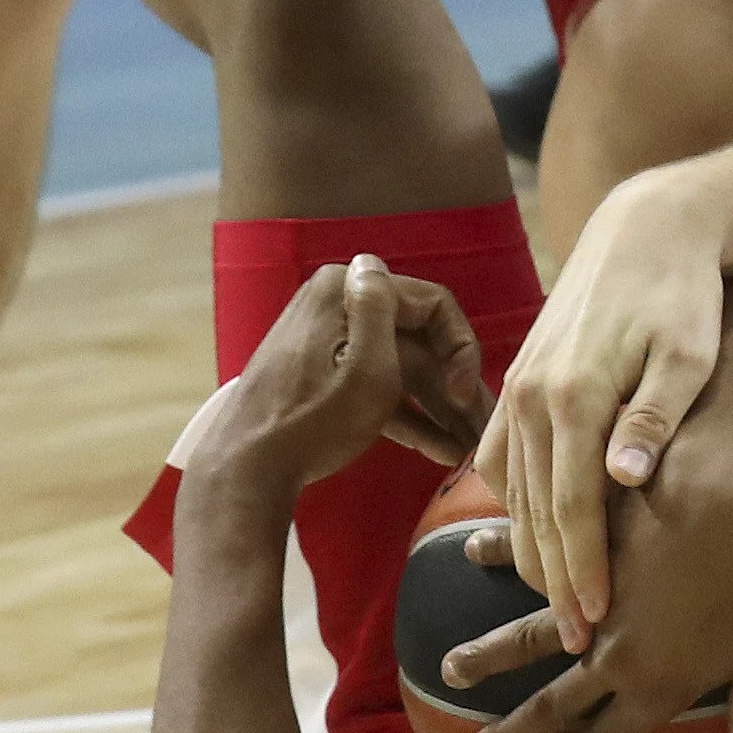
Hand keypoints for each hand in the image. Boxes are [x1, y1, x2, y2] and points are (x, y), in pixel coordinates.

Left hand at [207, 256, 495, 491]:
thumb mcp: (366, 366)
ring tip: (470, 449)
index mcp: (344, 292)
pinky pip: (377, 387)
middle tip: (485, 431)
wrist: (247, 470)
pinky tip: (441, 450)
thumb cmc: (315, 418)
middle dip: (455, 391)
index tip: (464, 396)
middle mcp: (336, 308)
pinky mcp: (324, 379)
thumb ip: (379, 308)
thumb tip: (372, 261)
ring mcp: (330, 344)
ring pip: (402, 370)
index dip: (460, 350)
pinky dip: (407, 415)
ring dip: (439, 409)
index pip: (433, 306)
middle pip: (419, 342)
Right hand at [445, 442, 732, 732]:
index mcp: (656, 688)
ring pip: (527, 639)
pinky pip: (533, 557)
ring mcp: (592, 602)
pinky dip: (501, 554)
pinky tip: (472, 550)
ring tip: (451, 671)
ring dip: (486, 656)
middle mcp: (612, 656)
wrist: (729, 499)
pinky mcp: (582, 548)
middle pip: (553, 707)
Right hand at [472, 176, 727, 646]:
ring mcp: (516, 387)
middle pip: (535, 514)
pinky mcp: (515, 380)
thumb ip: (654, 418)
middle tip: (579, 639)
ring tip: (562, 600)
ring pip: (513, 494)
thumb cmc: (685, 295)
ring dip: (533, 551)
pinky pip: (501, 461)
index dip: (583, 573)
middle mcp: (531, 395)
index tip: (596, 625)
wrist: (648, 227)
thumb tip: (623, 480)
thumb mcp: (688, 354)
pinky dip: (517, 506)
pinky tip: (541, 537)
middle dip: (555, 582)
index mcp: (573, 395)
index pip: (572, 510)